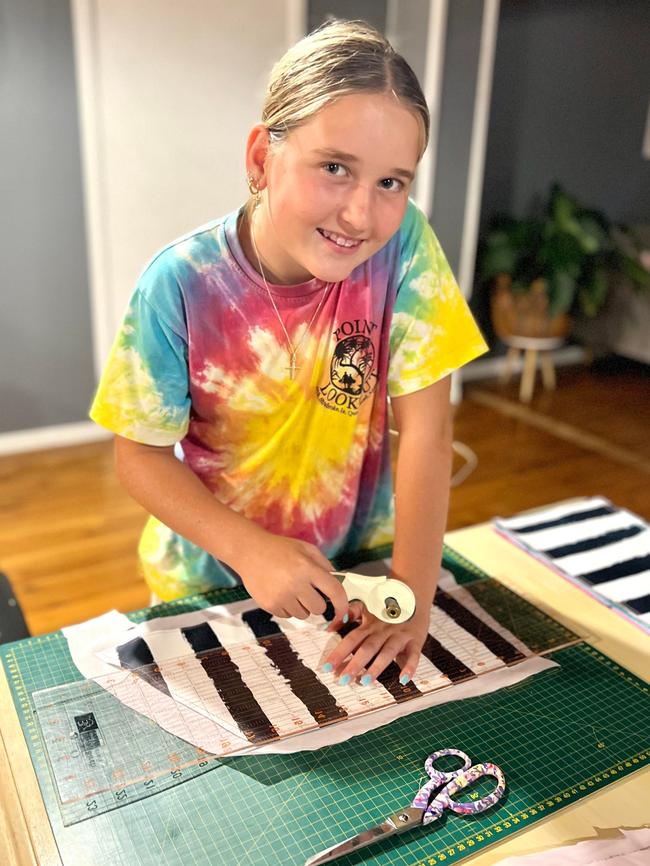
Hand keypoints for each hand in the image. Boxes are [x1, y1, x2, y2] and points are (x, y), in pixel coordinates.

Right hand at [232, 531, 349, 622]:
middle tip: (307, 591)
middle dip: (317, 602)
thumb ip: (324, 565)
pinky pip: (288, 616)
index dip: (342, 604)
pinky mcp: (269, 605)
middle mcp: (295, 584)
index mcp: (307, 568)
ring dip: (302, 606)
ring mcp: (281, 597)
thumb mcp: (306, 548)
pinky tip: (280, 592)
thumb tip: (339, 584)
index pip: (334, 591)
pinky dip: (288, 608)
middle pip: (319, 608)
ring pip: (303, 615)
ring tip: (290, 589)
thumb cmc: (280, 549)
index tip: (343, 611)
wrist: (249, 551)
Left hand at [322, 602, 430, 684]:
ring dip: (376, 667)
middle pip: (367, 648)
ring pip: (387, 652)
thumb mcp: (366, 606)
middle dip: (355, 664)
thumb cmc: (387, 604)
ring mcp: (399, 635)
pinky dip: (410, 667)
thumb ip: (347, 615)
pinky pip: (414, 655)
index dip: (339, 653)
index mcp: (370, 624)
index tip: (327, 668)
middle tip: (343, 680)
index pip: (351, 640)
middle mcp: (383, 631)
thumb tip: (328, 628)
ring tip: (365, 681)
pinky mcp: (415, 640)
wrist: (414, 592)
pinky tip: (403, 679)